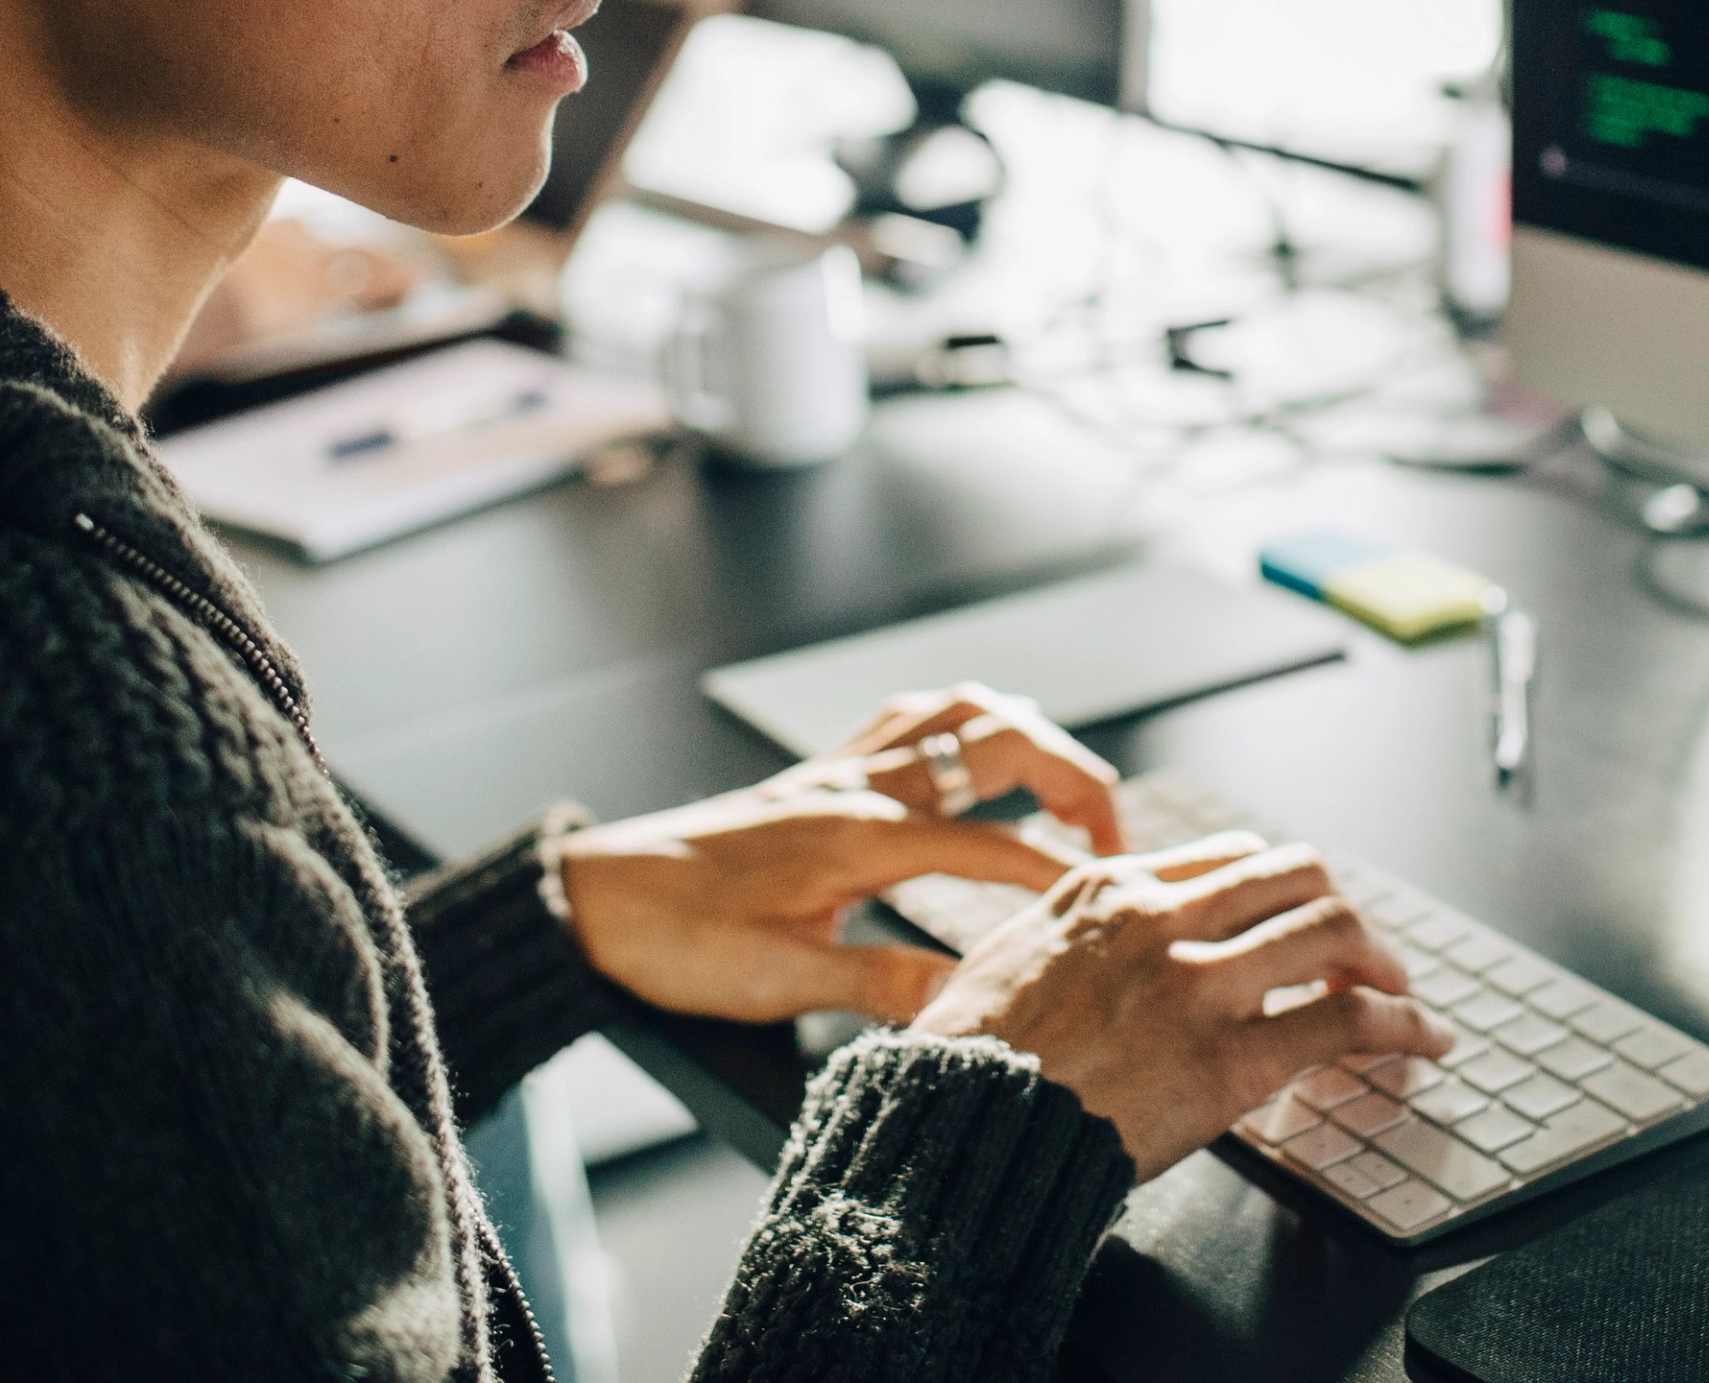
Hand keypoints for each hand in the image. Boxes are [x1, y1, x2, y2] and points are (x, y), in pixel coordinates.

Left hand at [554, 685, 1124, 1021]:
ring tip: (1064, 782)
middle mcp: (859, 785)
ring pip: (954, 710)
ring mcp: (836, 771)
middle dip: (1072, 773)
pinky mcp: (812, 776)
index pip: (994, 840)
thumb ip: (878, 985)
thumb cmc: (678, 942)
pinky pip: (905, 719)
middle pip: (997, 740)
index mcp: (862, 836)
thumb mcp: (777, 982)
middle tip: (1111, 833)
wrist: (595, 901)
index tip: (1113, 900)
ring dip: (1024, 733)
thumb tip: (966, 999)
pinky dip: (960, 724)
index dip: (1060, 869)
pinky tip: (970, 755)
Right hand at [912, 835, 1446, 1179]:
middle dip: (1342, 914)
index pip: (1234, 858)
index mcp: (1109, 890)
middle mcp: (1162, 920)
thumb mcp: (1009, 957)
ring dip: (1385, 962)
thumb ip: (1074, 934)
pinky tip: (1424, 1042)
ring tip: (1404, 994)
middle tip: (1362, 958)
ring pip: (1334, 931)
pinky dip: (1403, 1024)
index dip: (1283, 891)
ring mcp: (1198, 985)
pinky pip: (1347, 1019)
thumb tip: (1109, 943)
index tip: (1300, 924)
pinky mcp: (1229, 1059)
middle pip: (1297, 876)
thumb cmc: (967, 1063)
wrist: (956, 1135)